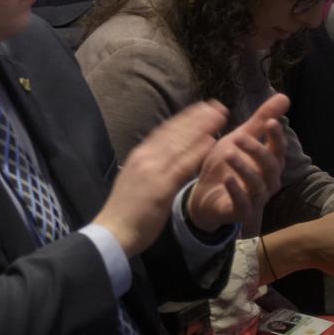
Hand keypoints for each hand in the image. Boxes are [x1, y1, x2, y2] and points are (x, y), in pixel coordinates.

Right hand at [93, 100, 227, 256]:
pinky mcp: (161, 186)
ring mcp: (153, 170)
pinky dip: (197, 151)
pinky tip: (211, 142)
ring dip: (201, 127)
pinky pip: (182, 165)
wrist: (114, 230)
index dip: (184, 118)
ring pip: (180, 143)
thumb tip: (162, 156)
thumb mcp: (135, 180)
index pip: (164, 131)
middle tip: (215, 105)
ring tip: (219, 116)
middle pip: (174, 132)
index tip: (200, 108)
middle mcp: (145, 157)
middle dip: (196, 117)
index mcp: (139, 155)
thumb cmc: (125, 209)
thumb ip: (149, 166)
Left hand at [186, 93, 288, 232]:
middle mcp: (267, 181)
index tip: (270, 122)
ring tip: (228, 154)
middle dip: (256, 151)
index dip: (276, 137)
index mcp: (268, 163)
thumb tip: (284, 96)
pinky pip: (243, 203)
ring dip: (243, 168)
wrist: (206, 196)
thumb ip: (260, 121)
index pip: (278, 149)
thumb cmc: (228, 165)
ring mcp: (256, 198)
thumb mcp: (240, 139)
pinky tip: (227, 179)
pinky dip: (236, 191)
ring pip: (256, 184)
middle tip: (240, 137)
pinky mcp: (241, 212)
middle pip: (269, 166)